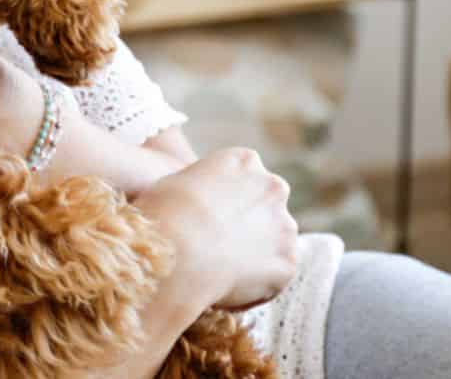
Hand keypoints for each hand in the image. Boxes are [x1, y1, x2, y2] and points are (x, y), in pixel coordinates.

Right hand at [129, 148, 298, 312]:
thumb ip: (202, 189)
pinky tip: (224, 288)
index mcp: (243, 160)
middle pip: (266, 208)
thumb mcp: (176, 182)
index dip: (226, 200)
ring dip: (255, 255)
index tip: (208, 218)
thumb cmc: (164, 212)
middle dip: (249, 225)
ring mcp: (285, 227)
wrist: (178, 249)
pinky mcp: (287, 264)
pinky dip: (254, 286)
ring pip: (274, 243)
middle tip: (216, 246)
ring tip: (217, 271)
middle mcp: (272, 187)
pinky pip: (272, 278)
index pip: (245, 177)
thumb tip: (198, 208)